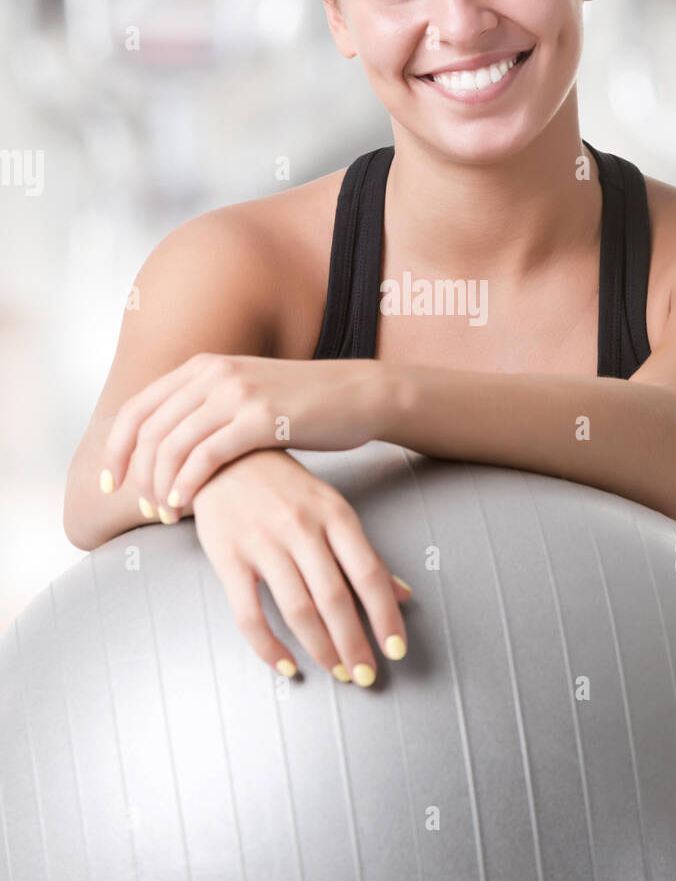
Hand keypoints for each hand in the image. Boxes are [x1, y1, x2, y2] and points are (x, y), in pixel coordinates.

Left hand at [99, 352, 382, 517]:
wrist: (358, 395)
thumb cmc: (302, 406)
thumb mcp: (245, 396)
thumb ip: (207, 410)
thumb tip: (168, 446)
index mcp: (203, 366)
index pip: (138, 408)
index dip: (116, 448)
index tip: (112, 482)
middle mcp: (213, 373)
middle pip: (149, 429)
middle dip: (137, 475)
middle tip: (142, 508)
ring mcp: (236, 392)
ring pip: (172, 445)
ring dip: (160, 485)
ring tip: (165, 514)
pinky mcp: (258, 417)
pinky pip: (205, 456)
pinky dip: (186, 484)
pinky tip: (185, 506)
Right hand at [192, 448, 411, 686]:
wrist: (223, 458)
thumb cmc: (285, 487)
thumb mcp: (332, 508)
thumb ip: (364, 554)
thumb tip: (403, 596)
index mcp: (335, 514)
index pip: (369, 574)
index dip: (386, 617)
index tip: (396, 652)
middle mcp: (301, 527)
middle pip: (335, 599)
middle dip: (354, 645)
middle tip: (365, 677)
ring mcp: (263, 543)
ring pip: (298, 610)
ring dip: (321, 649)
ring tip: (337, 673)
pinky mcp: (228, 558)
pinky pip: (249, 614)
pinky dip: (268, 647)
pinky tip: (287, 667)